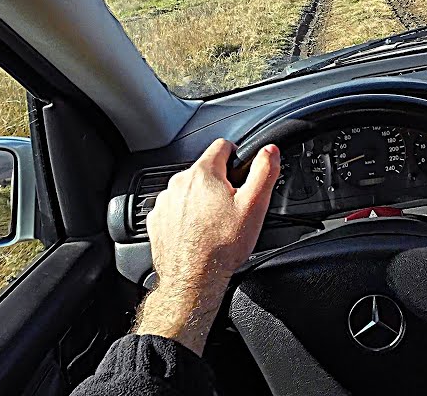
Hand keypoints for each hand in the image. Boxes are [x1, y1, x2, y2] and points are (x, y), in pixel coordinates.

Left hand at [133, 138, 279, 354]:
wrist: (194, 279)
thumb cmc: (222, 246)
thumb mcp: (254, 206)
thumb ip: (264, 172)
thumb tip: (269, 150)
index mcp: (203, 174)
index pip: (222, 146)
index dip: (236, 157)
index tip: (240, 174)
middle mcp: (179, 183)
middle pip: (205, 170)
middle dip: (219, 183)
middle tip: (232, 207)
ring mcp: (165, 202)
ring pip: (189, 190)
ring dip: (201, 200)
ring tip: (214, 223)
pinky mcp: (157, 220)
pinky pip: (175, 208)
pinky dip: (185, 216)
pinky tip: (198, 232)